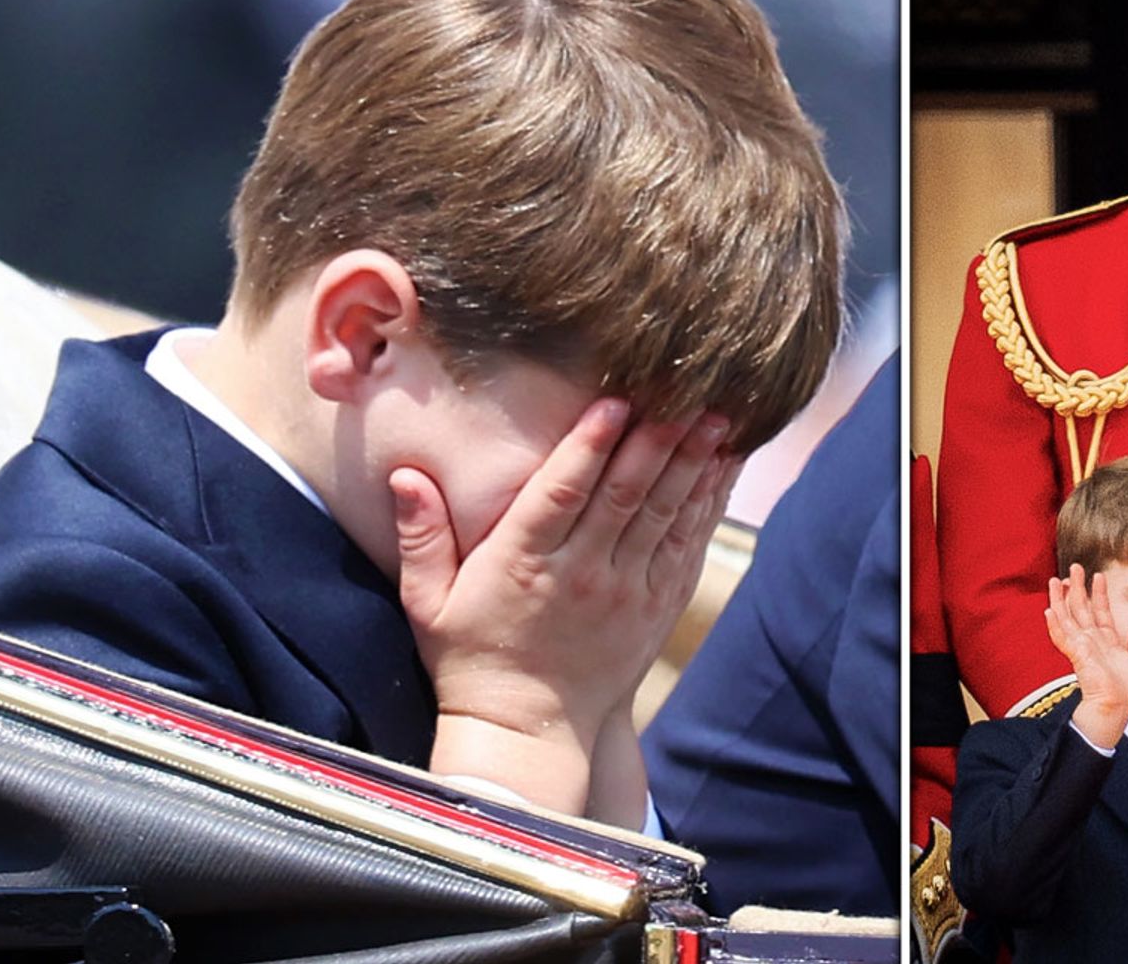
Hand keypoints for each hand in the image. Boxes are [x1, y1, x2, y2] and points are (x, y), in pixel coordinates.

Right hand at [392, 399, 738, 812]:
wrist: (527, 733)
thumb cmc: (471, 660)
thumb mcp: (427, 602)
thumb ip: (421, 535)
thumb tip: (405, 475)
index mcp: (524, 565)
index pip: (561, 494)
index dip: (589, 446)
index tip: (614, 402)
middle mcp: (581, 575)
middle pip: (625, 497)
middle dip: (658, 442)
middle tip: (687, 393)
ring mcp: (625, 593)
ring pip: (665, 516)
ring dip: (693, 465)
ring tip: (719, 418)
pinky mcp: (656, 608)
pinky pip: (686, 547)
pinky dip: (706, 505)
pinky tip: (722, 468)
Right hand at [1045, 563, 1127, 748]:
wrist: (1117, 707)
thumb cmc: (1127, 691)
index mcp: (1106, 641)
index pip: (1100, 611)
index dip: (1099, 594)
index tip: (1098, 576)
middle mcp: (1091, 641)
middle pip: (1080, 609)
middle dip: (1076, 588)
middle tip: (1074, 568)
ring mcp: (1081, 647)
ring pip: (1067, 618)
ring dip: (1060, 599)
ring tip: (1055, 580)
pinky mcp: (1076, 654)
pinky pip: (1062, 636)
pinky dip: (1055, 624)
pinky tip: (1049, 610)